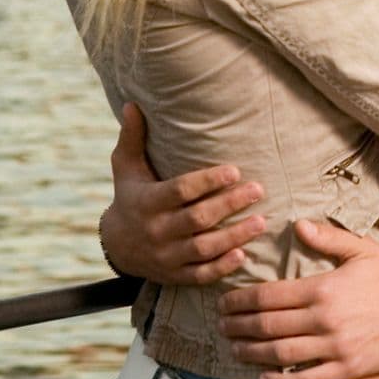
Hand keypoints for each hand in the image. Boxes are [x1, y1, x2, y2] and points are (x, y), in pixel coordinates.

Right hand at [100, 103, 267, 284]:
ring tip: (261, 221)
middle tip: (258, 190)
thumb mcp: (126, 167)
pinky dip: (221, 268)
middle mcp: (156, 231)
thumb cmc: (130, 196)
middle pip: (197, 219)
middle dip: (229, 204)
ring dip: (234, 236)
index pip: (180, 191)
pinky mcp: (175, 275)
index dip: (207, 181)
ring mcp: (166, 256)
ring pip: (203, 249)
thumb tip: (133, 103)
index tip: (235, 170)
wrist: (117, 245)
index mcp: (147, 202)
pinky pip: (200, 275)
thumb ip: (132, 137)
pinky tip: (243, 254)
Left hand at [216, 220, 378, 378]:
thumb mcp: (362, 249)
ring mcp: (335, 347)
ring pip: (280, 354)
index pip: (268, 296)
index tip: (224, 302)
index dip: (240, 301)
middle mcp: (325, 319)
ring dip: (251, 353)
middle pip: (267, 326)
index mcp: (323, 288)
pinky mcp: (347, 368)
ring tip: (234, 349)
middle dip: (238, 326)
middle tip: (221, 326)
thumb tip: (297, 226)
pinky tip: (263, 377)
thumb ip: (328, 238)